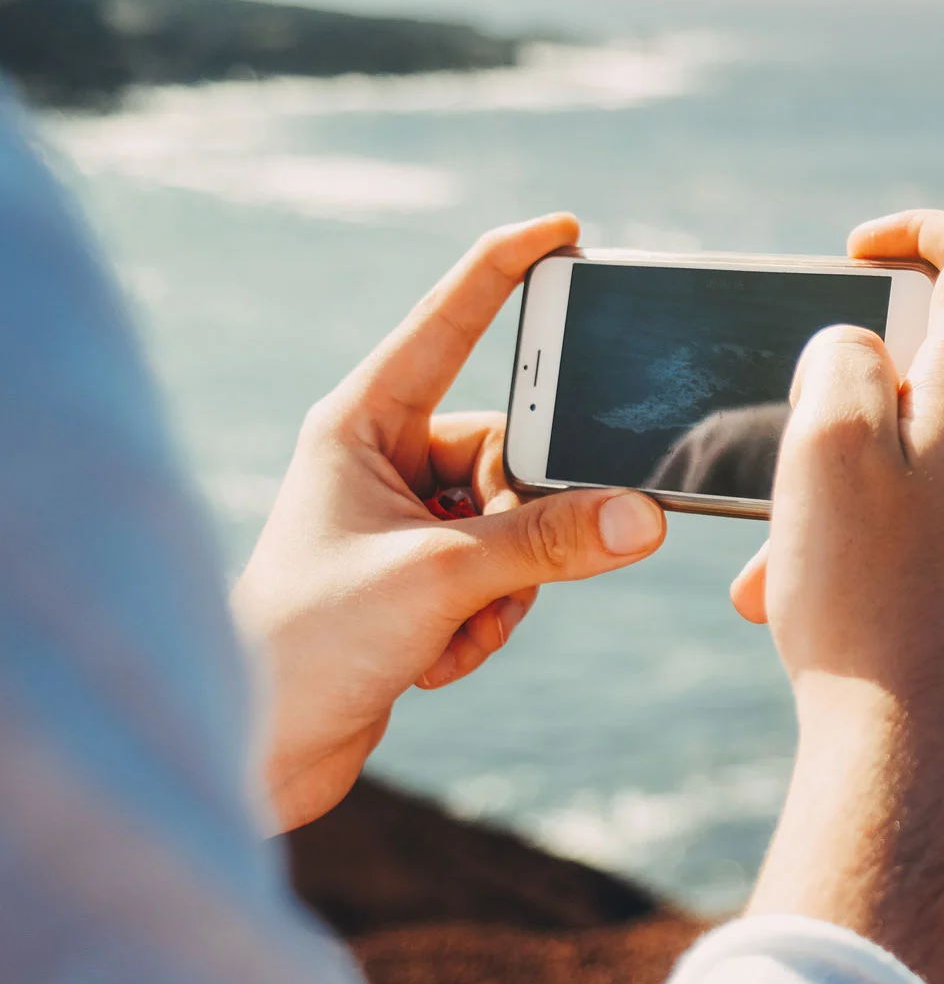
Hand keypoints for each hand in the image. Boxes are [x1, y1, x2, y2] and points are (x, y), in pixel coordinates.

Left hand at [235, 215, 667, 831]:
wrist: (260, 751)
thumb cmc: (310, 643)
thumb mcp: (442, 579)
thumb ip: (550, 542)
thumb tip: (644, 517)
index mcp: (362, 422)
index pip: (449, 323)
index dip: (508, 270)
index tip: (567, 231)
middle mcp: (384, 459)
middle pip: (515, 449)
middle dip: (524, 520)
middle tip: (493, 570)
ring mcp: (406, 520)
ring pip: (519, 522)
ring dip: (506, 587)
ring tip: (445, 630)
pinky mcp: (422, 576)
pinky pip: (505, 575)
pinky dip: (487, 621)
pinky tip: (432, 660)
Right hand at [731, 210, 943, 983]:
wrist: (913, 761)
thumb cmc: (865, 601)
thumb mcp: (825, 447)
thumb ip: (843, 361)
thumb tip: (861, 348)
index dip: (921, 230)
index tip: (856, 250)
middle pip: (928, 374)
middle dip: (835, 402)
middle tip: (776, 457)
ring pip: (905, 467)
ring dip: (826, 493)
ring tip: (770, 565)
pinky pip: (914, 534)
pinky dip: (851, 547)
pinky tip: (794, 606)